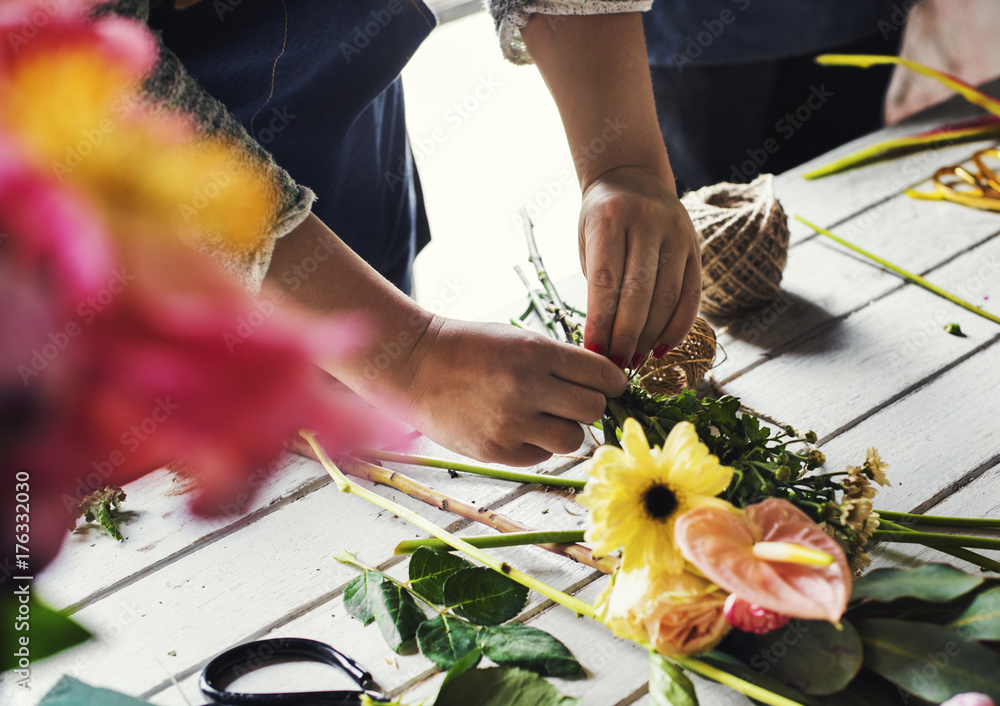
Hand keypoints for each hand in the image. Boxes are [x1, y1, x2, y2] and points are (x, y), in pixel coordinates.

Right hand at [399, 316, 626, 465]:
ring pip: (573, 438)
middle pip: (593, 409)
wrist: (415, 366)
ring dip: (566, 428)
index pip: (603, 375)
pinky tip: (517, 427)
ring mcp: (511, 423)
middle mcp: (527, 388)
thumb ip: (560, 361)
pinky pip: (542, 456)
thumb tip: (607, 385)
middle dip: (588, 404)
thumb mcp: (519, 339)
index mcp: (536, 352)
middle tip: (570, 399)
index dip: (612, 382)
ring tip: (543, 416)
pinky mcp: (497, 451)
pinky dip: (538, 444)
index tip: (609, 385)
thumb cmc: (471, 348)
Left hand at [578, 165, 700, 367]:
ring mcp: (677, 233)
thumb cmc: (602, 218)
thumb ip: (597, 281)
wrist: (631, 176)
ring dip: (650, 337)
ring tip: (635, 360)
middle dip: (626, 336)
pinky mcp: (695, 247)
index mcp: (611, 218)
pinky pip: (691, 295)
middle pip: (638, 293)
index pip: (605, 280)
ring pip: (666, 298)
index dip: (600, 322)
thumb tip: (603, 340)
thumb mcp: (588, 239)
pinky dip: (678, 326)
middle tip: (615, 366)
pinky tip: (662, 347)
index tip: (592, 354)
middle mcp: (648, 222)